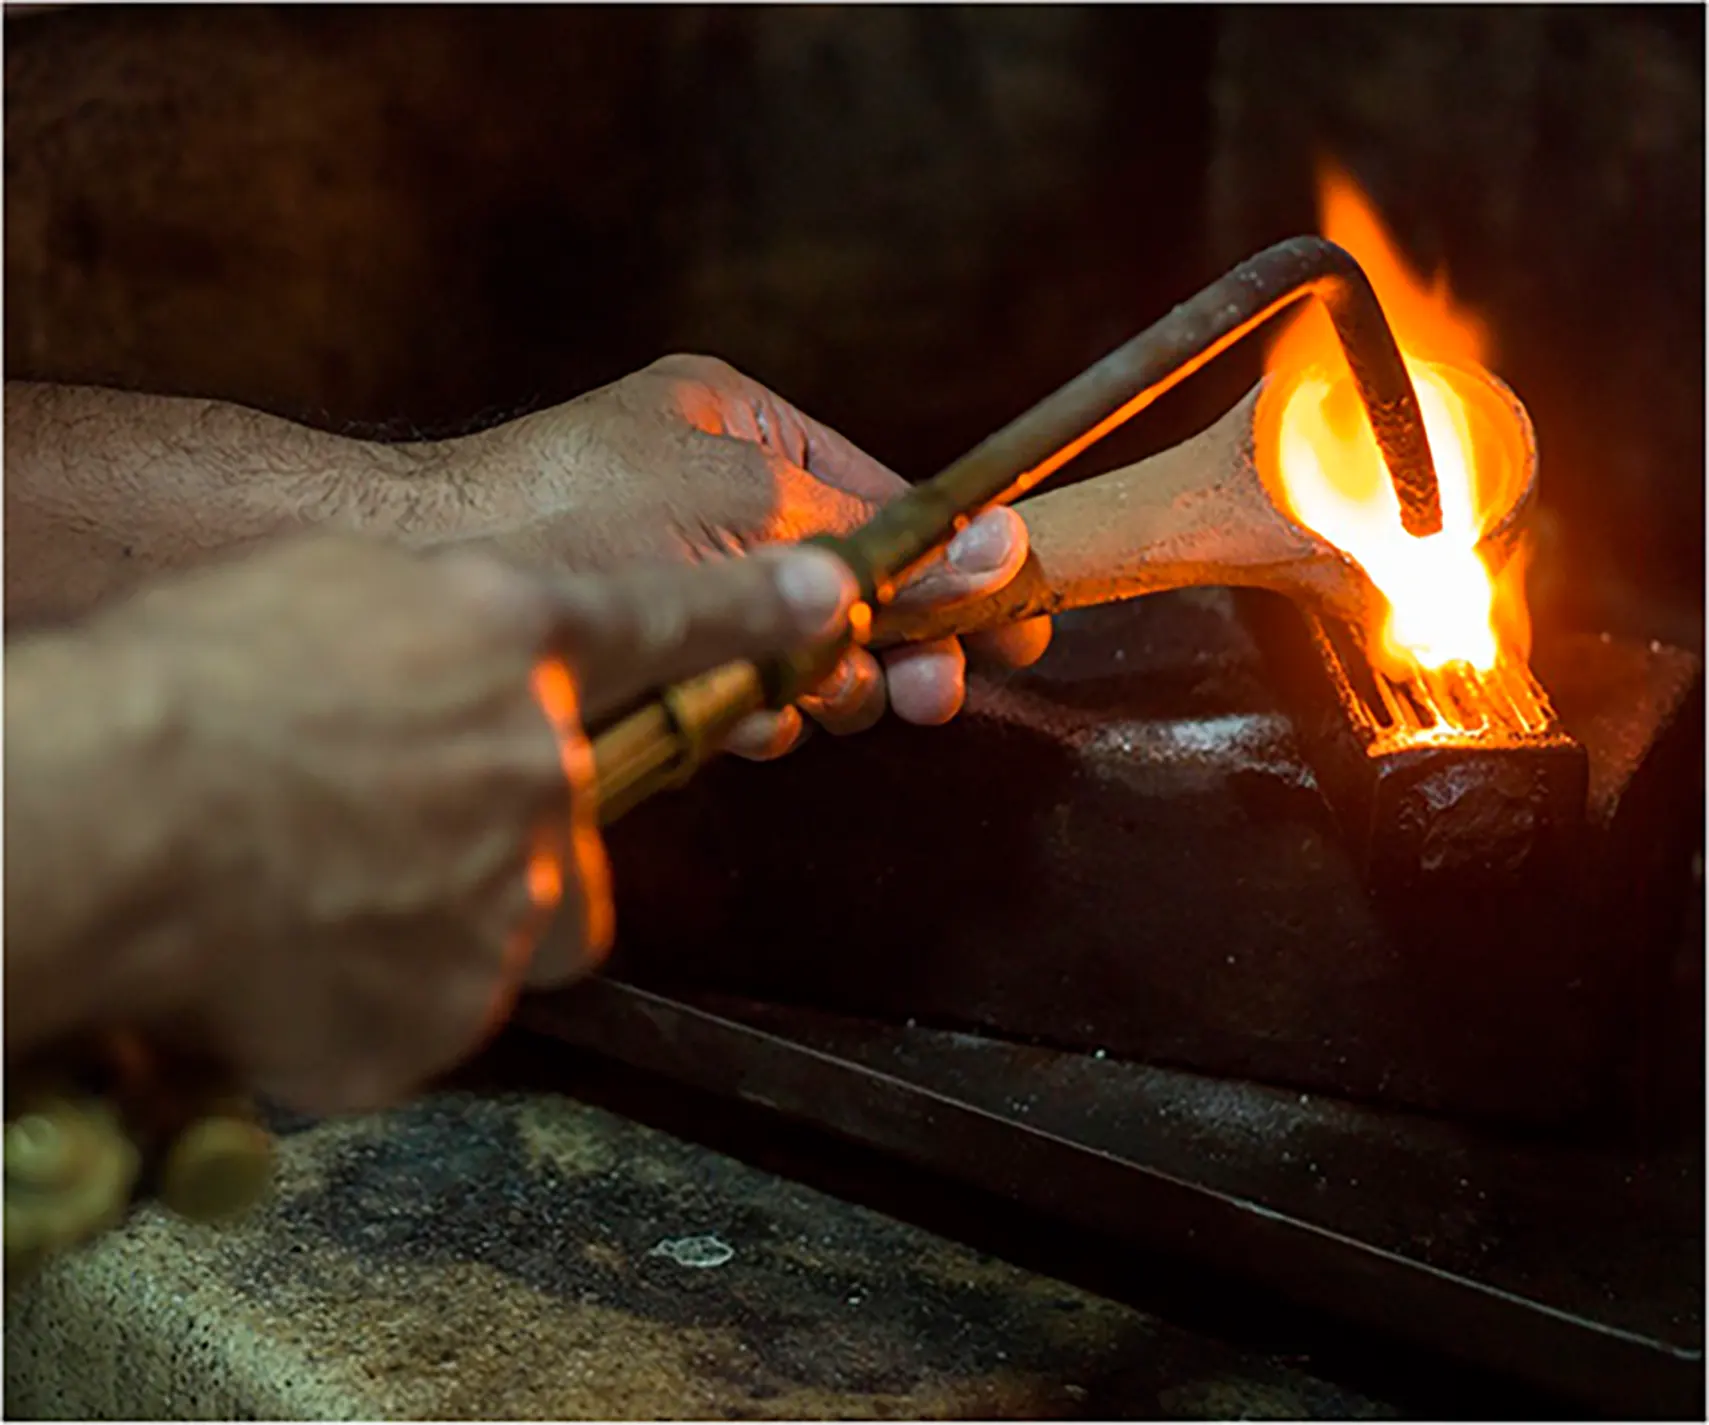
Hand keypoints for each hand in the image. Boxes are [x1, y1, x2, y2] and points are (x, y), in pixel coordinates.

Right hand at [105, 533, 857, 1113]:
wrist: (113, 816)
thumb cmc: (190, 685)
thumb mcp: (328, 591)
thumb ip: (435, 625)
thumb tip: (463, 653)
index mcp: (510, 645)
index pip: (669, 623)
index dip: (754, 611)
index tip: (829, 598)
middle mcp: (540, 769)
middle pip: (586, 818)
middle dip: (523, 830)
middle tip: (411, 828)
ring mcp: (511, 896)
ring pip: (522, 921)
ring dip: (448, 910)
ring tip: (327, 892)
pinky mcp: (455, 1009)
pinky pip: (442, 1003)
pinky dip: (380, 988)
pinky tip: (295, 953)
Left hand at [437, 354, 1052, 756]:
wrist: (422, 577)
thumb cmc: (569, 511)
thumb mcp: (750, 510)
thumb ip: (875, 546)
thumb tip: (1001, 551)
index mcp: (745, 431)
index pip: (886, 502)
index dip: (952, 568)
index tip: (1009, 622)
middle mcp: (718, 501)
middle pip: (851, 587)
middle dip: (890, 644)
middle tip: (927, 695)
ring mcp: (683, 577)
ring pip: (799, 651)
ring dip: (822, 684)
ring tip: (817, 698)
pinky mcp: (647, 653)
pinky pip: (738, 689)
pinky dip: (754, 707)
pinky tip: (744, 720)